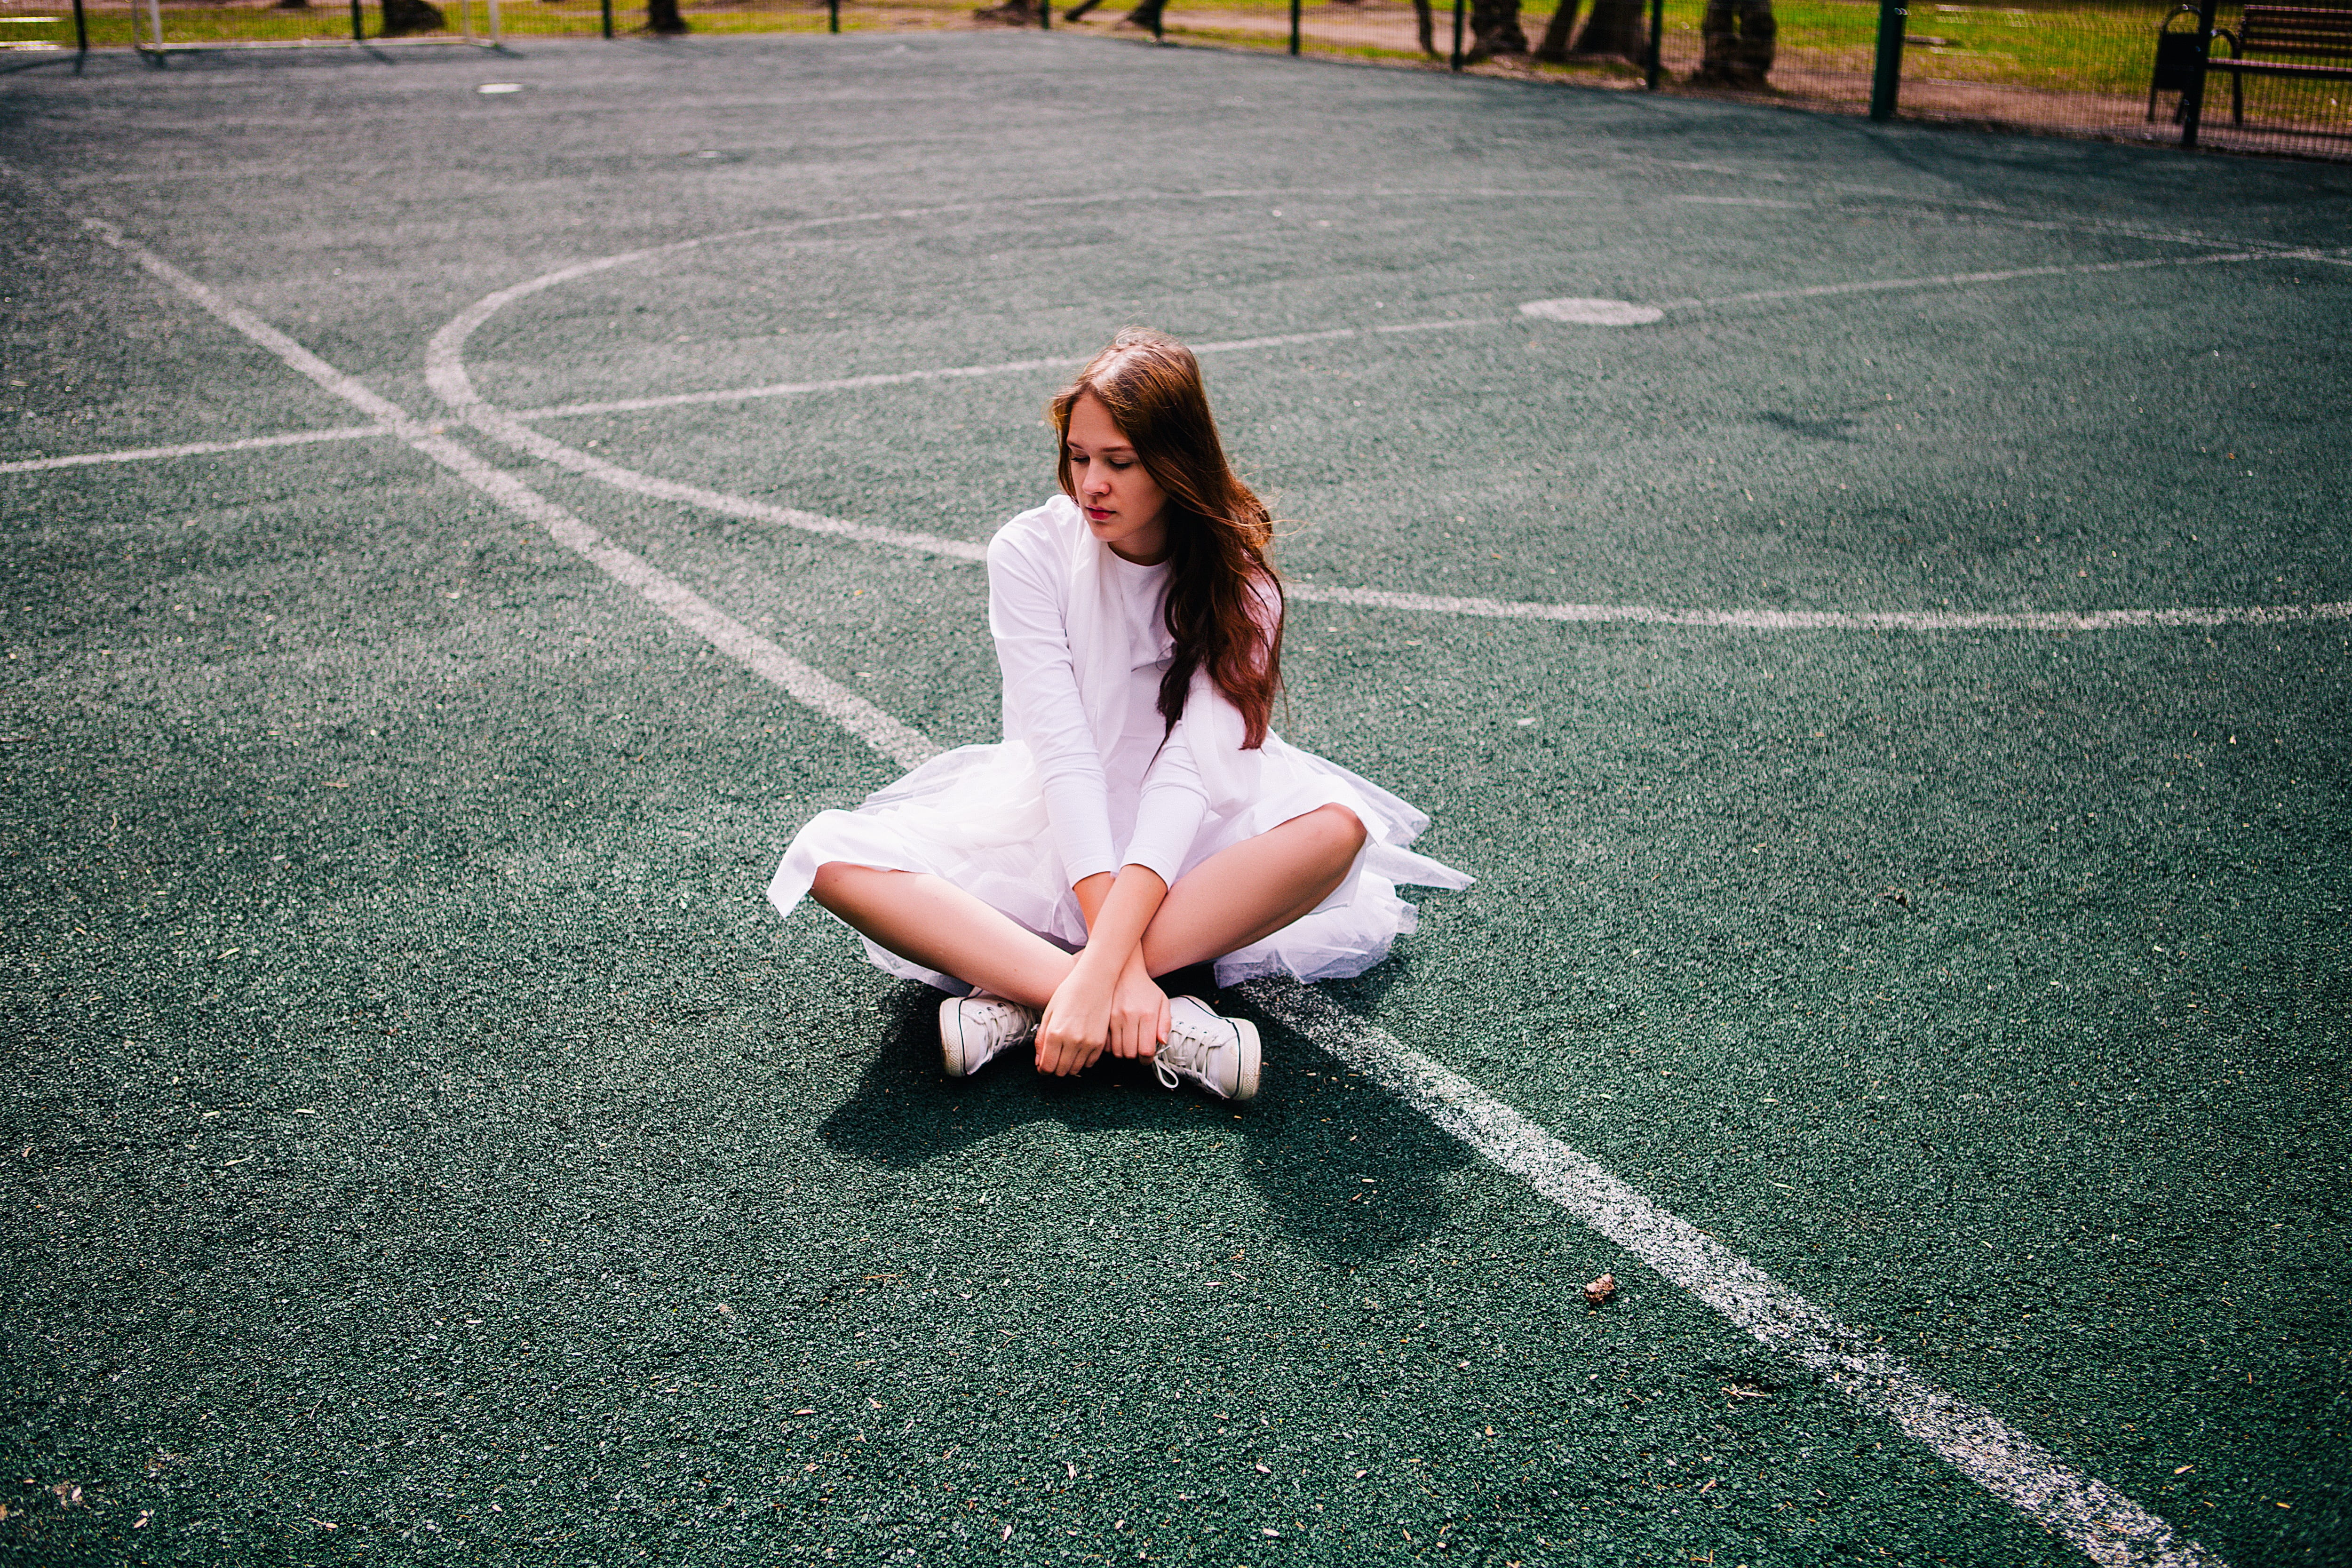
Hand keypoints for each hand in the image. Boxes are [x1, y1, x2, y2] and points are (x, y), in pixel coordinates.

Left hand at [1036, 959, 1114, 1076]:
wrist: (1094, 982)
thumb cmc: (1068, 994)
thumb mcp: (1048, 1014)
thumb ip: (1041, 1039)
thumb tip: (1039, 1062)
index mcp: (1055, 1034)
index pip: (1047, 1067)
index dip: (1043, 1069)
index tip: (1043, 1065)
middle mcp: (1072, 1041)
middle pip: (1061, 1071)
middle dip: (1055, 1068)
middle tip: (1054, 1058)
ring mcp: (1088, 1043)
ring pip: (1075, 1070)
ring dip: (1069, 1065)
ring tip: (1067, 1052)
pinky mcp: (1100, 1043)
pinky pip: (1090, 1063)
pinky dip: (1083, 1061)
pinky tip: (1079, 1049)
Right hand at [1105, 951, 1169, 1061]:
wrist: (1125, 970)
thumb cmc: (1145, 988)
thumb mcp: (1162, 1002)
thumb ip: (1165, 1023)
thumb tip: (1162, 1042)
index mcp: (1147, 1015)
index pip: (1146, 1050)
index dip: (1147, 1059)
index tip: (1147, 1058)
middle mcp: (1129, 1017)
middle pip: (1129, 1053)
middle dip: (1135, 1057)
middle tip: (1137, 1051)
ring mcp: (1113, 1017)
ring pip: (1116, 1050)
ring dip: (1122, 1052)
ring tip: (1128, 1044)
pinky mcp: (1102, 1017)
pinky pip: (1104, 1042)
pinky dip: (1110, 1046)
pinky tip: (1117, 1039)